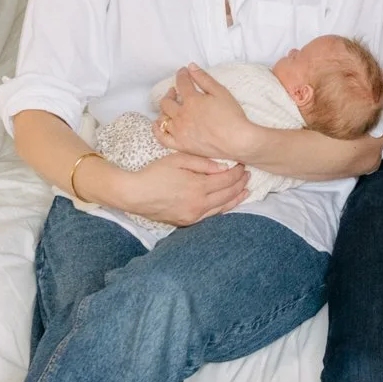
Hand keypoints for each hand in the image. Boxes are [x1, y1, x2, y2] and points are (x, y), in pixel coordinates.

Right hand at [121, 151, 248, 224]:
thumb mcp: (178, 160)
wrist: (134, 194)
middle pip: (227, 194)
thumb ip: (202, 163)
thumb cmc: (154, 173)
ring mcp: (193, 215)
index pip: (226, 180)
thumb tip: (223, 167)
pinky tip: (226, 203)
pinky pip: (210, 216)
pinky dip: (221, 208)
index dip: (237, 172)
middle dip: (240, 184)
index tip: (242, 165)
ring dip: (235, 199)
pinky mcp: (186, 221)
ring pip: (221, 208)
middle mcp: (199, 204)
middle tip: (247, 176)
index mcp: (198, 187)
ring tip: (245, 191)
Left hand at [155, 65, 255, 158]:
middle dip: (170, 93)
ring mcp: (179, 131)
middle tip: (174, 91)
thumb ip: (204, 79)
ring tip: (170, 107)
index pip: (182, 83)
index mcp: (192, 100)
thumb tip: (191, 66)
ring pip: (163, 118)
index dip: (181, 75)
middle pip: (167, 101)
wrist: (237, 141)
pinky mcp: (180, 145)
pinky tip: (159, 124)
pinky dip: (158, 129)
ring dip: (164, 110)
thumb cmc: (232, 116)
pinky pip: (162, 137)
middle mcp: (182, 115)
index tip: (183, 72)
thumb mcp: (221, 92)